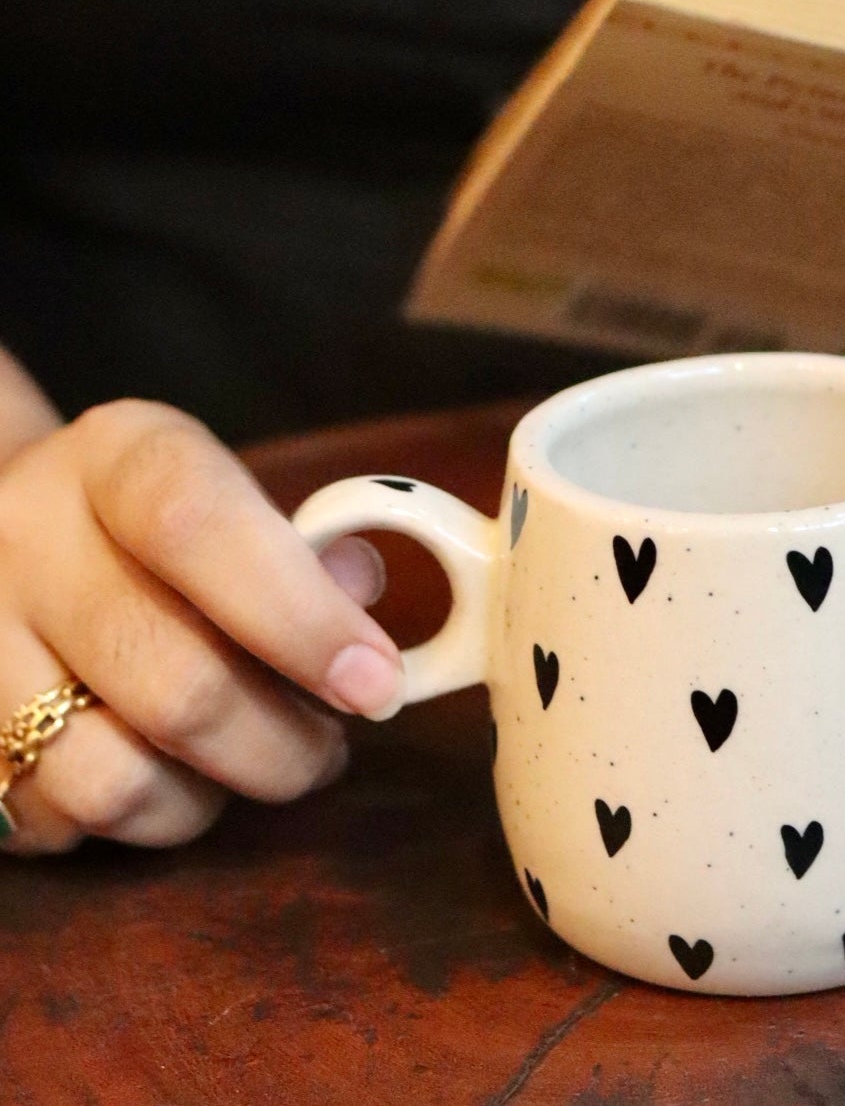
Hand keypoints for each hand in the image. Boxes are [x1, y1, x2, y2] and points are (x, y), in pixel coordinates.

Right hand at [0, 398, 402, 853]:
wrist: (7, 535)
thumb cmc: (152, 526)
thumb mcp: (223, 492)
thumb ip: (301, 549)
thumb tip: (362, 618)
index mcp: (113, 455)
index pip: (195, 523)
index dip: (298, 614)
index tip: (374, 682)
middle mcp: (26, 539)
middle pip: (166, 677)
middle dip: (281, 742)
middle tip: (331, 748)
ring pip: (111, 777)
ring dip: (211, 799)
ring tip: (254, 768)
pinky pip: (62, 822)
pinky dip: (137, 823)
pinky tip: (168, 776)